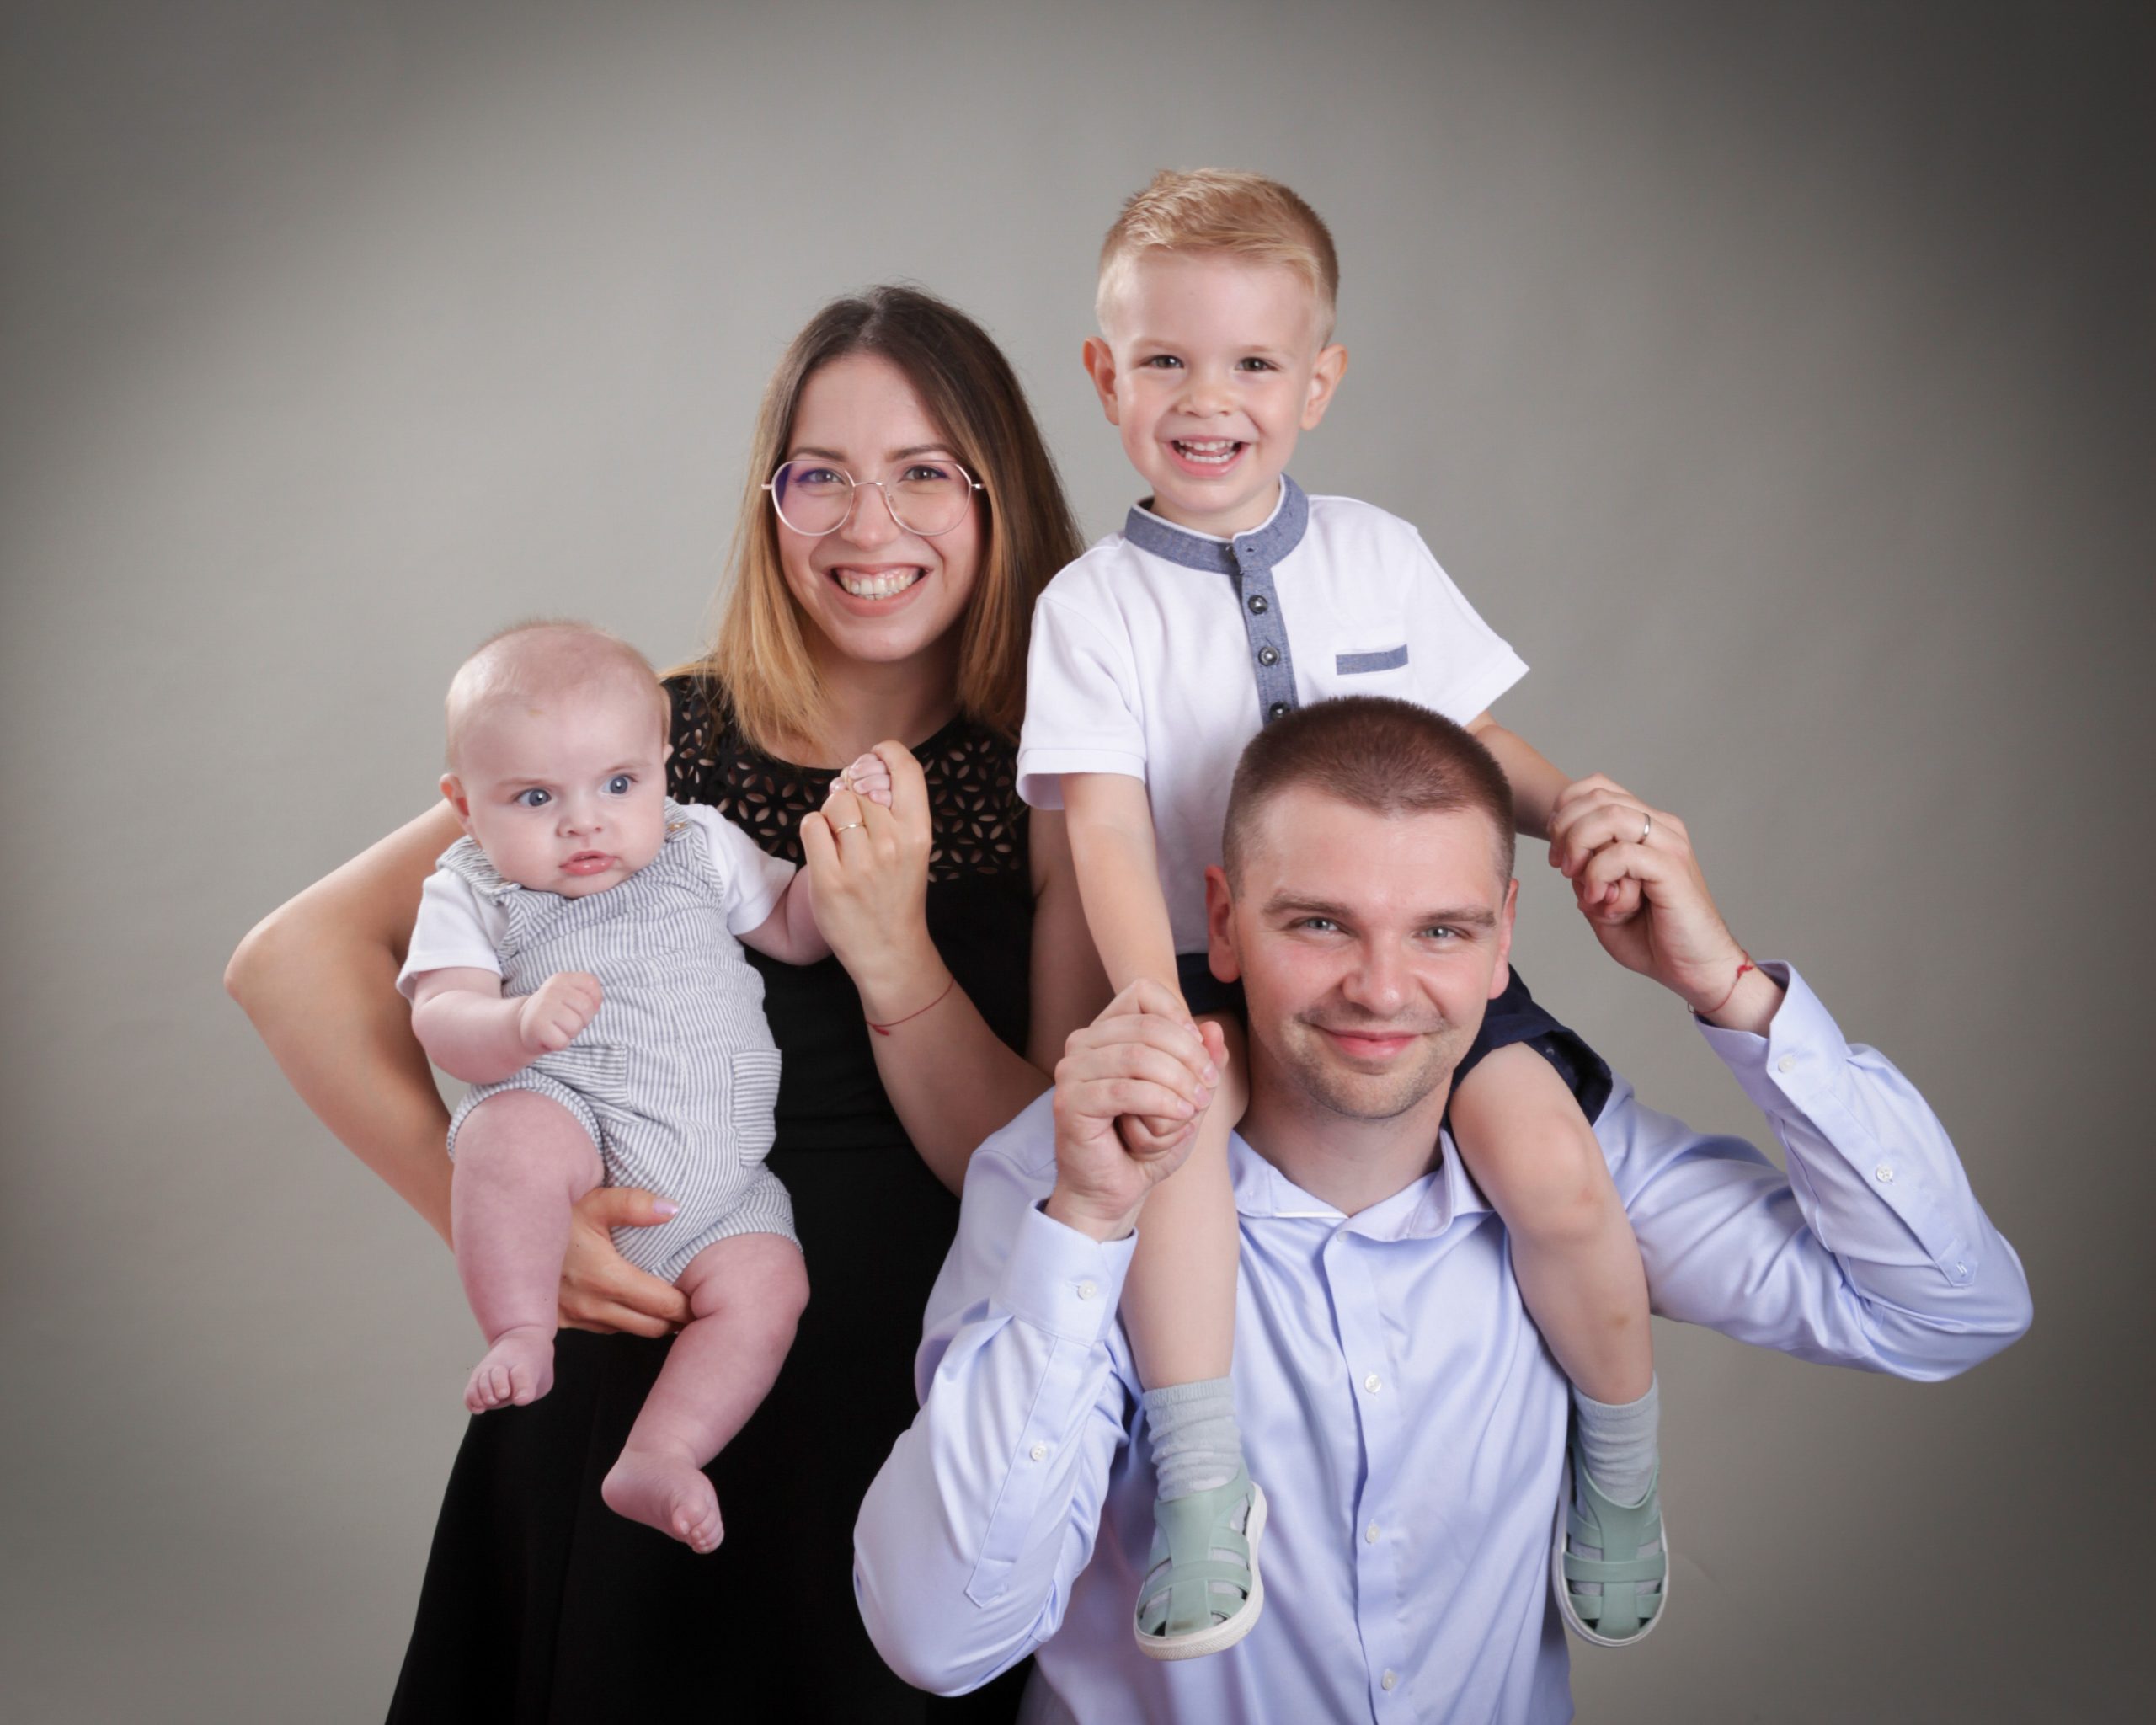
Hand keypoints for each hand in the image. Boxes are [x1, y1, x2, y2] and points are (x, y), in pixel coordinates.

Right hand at [518, 971, 601, 1053]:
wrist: (523, 1025)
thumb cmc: (556, 1012)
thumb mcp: (572, 996)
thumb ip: (589, 996)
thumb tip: (593, 1005)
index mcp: (563, 978)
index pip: (592, 985)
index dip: (592, 1002)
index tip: (576, 1007)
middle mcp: (552, 989)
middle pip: (587, 1008)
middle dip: (582, 1020)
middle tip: (566, 1021)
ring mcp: (543, 1006)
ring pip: (576, 1026)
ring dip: (571, 1033)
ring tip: (558, 1028)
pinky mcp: (537, 1026)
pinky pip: (563, 1041)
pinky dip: (560, 1044)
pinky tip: (550, 1037)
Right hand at [558, 1186, 693, 1334]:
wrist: (503, 1230)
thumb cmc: (552, 1212)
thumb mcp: (594, 1200)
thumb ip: (636, 1205)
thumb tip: (674, 1209)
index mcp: (605, 1278)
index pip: (663, 1305)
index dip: (689, 1306)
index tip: (706, 1299)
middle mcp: (590, 1305)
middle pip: (650, 1327)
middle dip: (676, 1320)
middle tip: (697, 1308)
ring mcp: (573, 1317)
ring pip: (627, 1331)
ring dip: (650, 1323)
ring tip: (670, 1308)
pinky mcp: (560, 1322)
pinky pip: (602, 1330)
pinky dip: (622, 1322)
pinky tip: (631, 1306)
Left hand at [800, 741, 936, 1013]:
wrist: (888, 948)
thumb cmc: (897, 893)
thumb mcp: (912, 849)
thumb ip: (893, 811)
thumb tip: (858, 770)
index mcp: (918, 832)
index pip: (906, 770)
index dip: (886, 752)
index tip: (873, 756)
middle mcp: (892, 843)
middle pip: (859, 785)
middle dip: (850, 792)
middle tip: (853, 818)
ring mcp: (859, 863)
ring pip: (834, 801)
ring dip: (830, 813)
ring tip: (839, 837)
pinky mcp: (829, 879)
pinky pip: (811, 825)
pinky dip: (813, 830)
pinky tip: (824, 848)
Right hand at [1045, 980, 1223, 1241]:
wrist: (1115, 1191)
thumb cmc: (1147, 1141)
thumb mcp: (1187, 1096)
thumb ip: (1202, 1062)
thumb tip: (1214, 1028)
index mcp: (1106, 1030)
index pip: (1143, 991)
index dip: (1179, 1015)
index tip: (1201, 1052)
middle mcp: (1082, 1043)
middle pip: (1147, 1025)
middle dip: (1190, 1056)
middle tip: (1208, 1087)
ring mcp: (1071, 1071)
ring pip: (1138, 1056)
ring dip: (1178, 1082)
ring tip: (1196, 1106)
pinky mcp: (1070, 1102)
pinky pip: (1125, 1090)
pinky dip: (1162, 1102)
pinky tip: (1181, 1116)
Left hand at [1545, 776, 1754, 1011]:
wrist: (1695, 970)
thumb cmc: (1652, 938)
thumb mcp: (1603, 900)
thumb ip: (1585, 873)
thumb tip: (1567, 857)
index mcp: (1646, 827)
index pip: (1597, 787)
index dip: (1564, 812)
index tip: (1556, 852)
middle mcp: (1660, 828)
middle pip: (1597, 797)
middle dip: (1565, 830)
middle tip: (1563, 868)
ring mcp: (1669, 846)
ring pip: (1609, 816)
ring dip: (1580, 847)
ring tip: (1579, 881)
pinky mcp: (1672, 869)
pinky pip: (1622, 853)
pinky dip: (1598, 874)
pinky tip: (1599, 900)